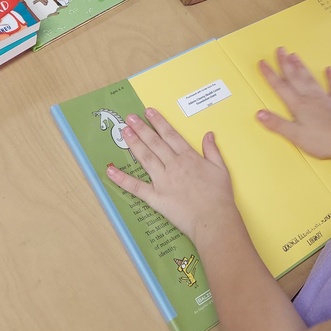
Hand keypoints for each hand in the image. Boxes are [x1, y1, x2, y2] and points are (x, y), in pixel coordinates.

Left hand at [106, 109, 237, 244]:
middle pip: (155, 143)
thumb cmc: (219, 196)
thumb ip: (212, 150)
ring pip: (145, 157)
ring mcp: (163, 180)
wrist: (213, 219)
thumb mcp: (221, 169)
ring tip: (124, 131)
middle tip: (129, 117)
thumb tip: (208, 134)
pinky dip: (122, 179)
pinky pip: (136, 187)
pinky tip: (110, 170)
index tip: (148, 111)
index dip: (159, 122)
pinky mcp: (155, 197)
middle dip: (141, 128)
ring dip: (134, 143)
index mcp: (188, 157)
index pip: (170, 135)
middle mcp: (173, 165)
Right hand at [257, 48, 330, 161]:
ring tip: (295, 55)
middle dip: (285, 63)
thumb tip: (259, 112)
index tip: (262, 61)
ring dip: (302, 67)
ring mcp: (324, 98)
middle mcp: (310, 97)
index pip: (280, 86)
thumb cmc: (322, 140)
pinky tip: (330, 69)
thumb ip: (277, 123)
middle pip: (295, 77)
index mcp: (298, 105)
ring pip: (310, 78)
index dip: (270, 74)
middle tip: (280, 49)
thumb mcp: (295, 135)